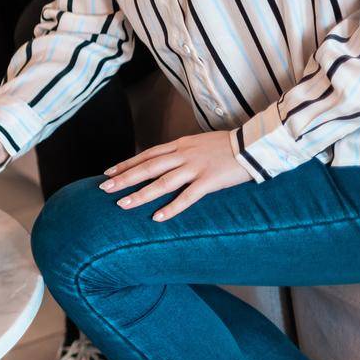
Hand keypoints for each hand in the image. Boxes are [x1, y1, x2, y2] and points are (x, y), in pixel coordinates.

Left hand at [99, 131, 253, 220]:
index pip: (147, 155)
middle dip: (124, 178)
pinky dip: (171, 208)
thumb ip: (181, 151)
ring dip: (141, 194)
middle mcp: (183, 155)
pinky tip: (157, 217)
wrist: (255, 144)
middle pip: (148, 167)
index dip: (126, 163)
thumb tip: (165, 160)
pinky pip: (187, 197)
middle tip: (104, 188)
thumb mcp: (199, 143)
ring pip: (162, 182)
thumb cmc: (228, 146)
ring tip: (122, 204)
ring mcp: (196, 168)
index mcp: (180, 145)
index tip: (108, 172)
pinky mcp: (210, 181)